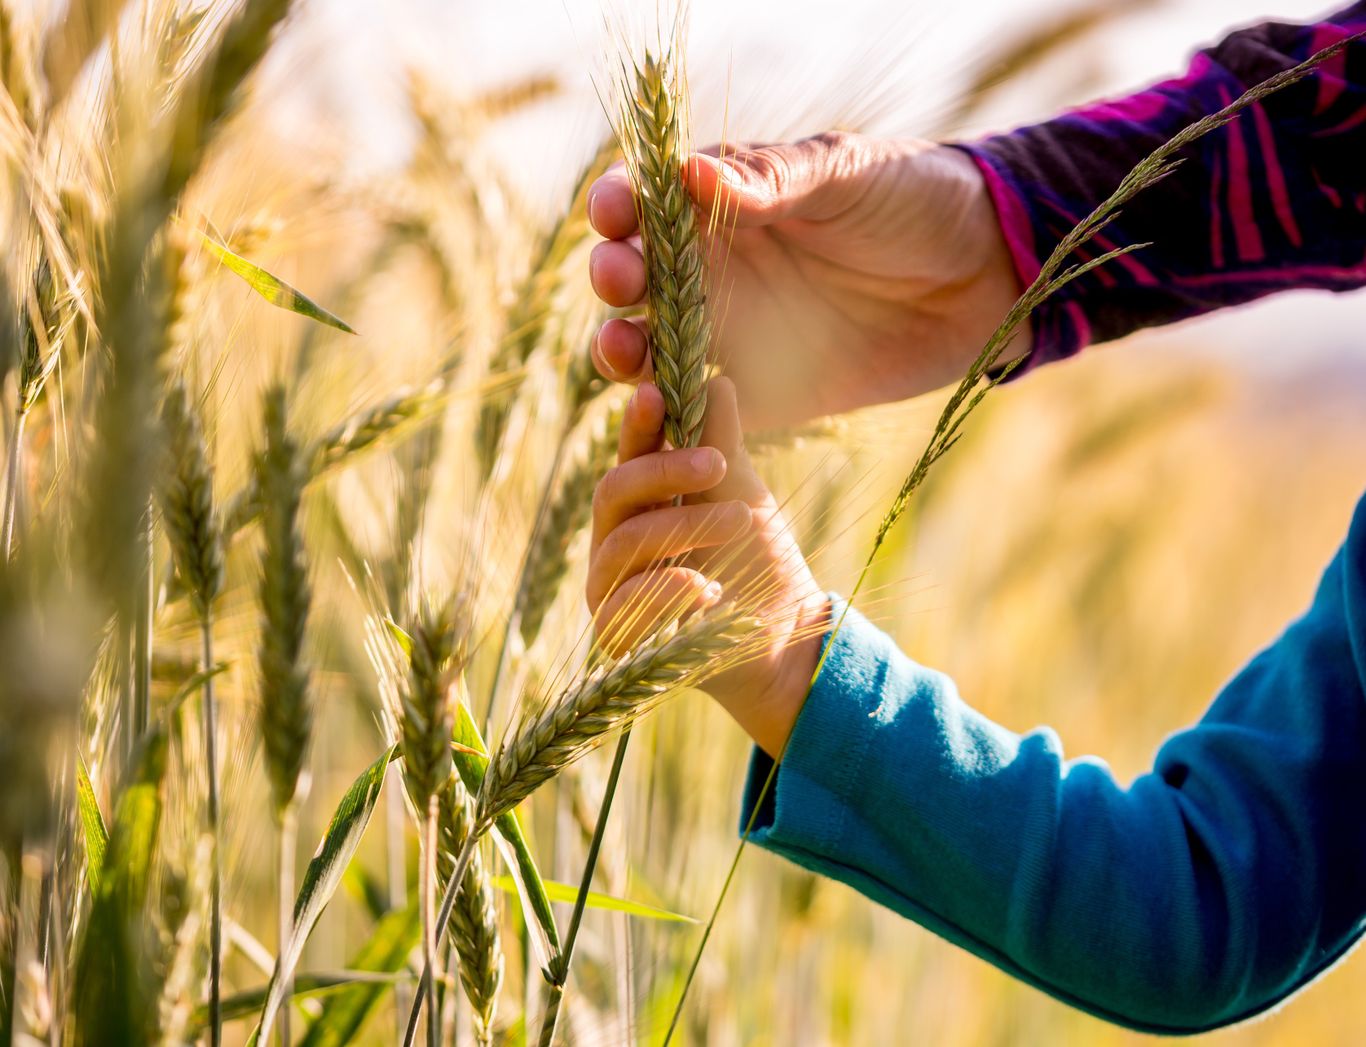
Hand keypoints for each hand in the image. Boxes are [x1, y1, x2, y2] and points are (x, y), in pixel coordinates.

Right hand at [587, 131, 1027, 430]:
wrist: (980, 278)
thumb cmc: (912, 201)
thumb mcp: (844, 175)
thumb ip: (771, 182)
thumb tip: (689, 172)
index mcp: (721, 201)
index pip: (645, 200)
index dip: (619, 206)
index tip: (616, 214)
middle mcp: (710, 267)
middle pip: (631, 275)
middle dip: (612, 276)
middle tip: (621, 280)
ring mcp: (727, 331)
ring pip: (645, 346)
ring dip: (621, 348)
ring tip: (625, 351)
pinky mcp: (754, 393)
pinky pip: (692, 407)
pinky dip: (668, 411)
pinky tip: (667, 406)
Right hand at [587, 376, 827, 755]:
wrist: (785, 636)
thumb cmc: (759, 561)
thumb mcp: (743, 492)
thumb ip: (722, 442)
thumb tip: (718, 380)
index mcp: (641, 501)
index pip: (628, 454)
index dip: (638, 424)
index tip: (659, 394)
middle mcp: (614, 540)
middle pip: (613, 491)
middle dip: (666, 472)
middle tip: (719, 462)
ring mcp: (610, 587)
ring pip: (625, 542)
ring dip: (685, 526)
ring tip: (740, 522)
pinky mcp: (617, 634)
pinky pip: (624, 604)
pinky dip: (670, 590)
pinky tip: (710, 589)